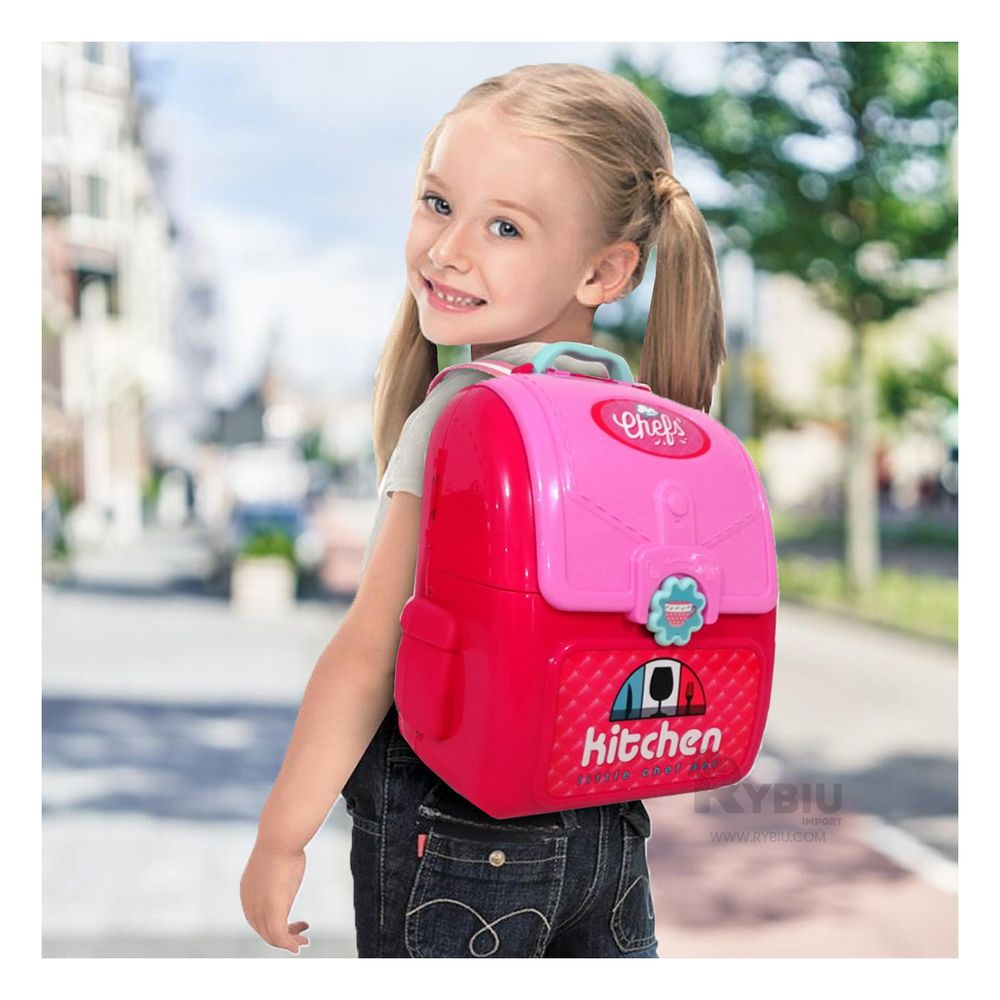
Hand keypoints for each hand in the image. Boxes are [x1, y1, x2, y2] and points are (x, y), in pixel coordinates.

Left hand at [240, 839, 310, 953]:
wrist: (280, 839)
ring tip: (303, 942)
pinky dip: (289, 943)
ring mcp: (260, 908)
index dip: (273, 925)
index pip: (257, 918)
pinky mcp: (273, 910)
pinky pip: (280, 935)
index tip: (292, 923)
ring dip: (288, 942)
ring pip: (272, 936)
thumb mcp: (276, 862)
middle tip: (301, 937)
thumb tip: (287, 863)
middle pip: (263, 930)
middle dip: (282, 936)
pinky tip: (298, 945)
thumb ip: (277, 872)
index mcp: (247, 891)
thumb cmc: (282, 844)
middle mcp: (250, 903)